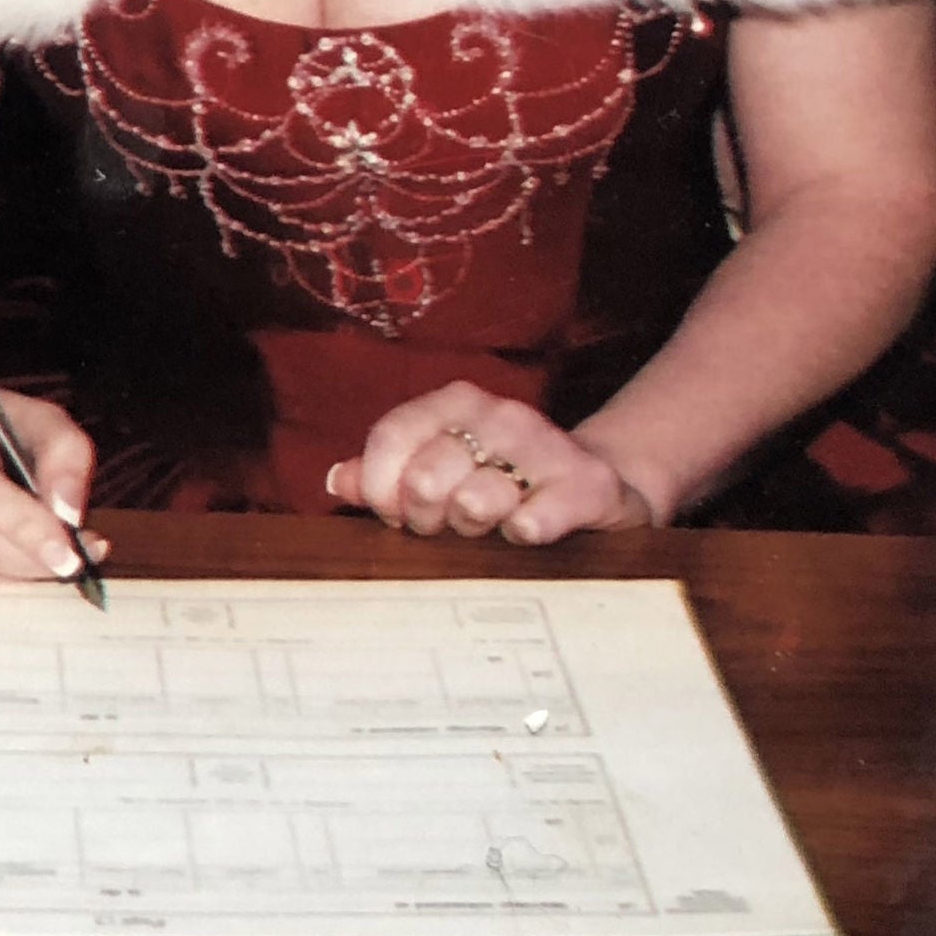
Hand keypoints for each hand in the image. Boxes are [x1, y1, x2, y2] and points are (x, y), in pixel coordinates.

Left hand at [327, 383, 657, 545]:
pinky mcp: (588, 485)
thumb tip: (337, 480)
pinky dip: (524, 531)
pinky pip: (537, 517)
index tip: (393, 515)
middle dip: (427, 516)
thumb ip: (385, 474)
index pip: (391, 436)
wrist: (598, 483)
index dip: (381, 487)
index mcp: (454, 403)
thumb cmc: (502, 480)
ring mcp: (545, 446)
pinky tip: (525, 532)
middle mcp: (499, 414)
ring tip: (491, 526)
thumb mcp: (442, 468)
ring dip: (474, 527)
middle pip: (426, 476)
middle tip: (448, 525)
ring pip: (476, 499)